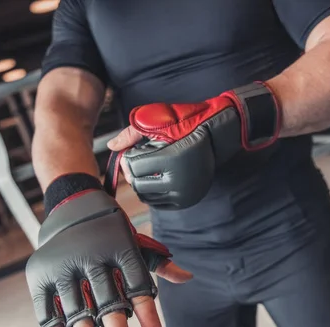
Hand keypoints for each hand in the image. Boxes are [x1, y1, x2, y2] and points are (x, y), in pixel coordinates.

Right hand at [26, 186, 191, 326]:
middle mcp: (92, 256)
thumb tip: (188, 278)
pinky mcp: (40, 272)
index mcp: (120, 248)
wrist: (71, 206)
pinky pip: (46, 304)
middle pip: (108, 301)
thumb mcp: (135, 243)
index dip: (149, 315)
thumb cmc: (110, 234)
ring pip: (76, 307)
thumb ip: (158, 264)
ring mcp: (64, 264)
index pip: (139, 285)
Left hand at [106, 82, 279, 209]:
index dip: (129, 158)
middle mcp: (179, 181)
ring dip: (143, 182)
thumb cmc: (186, 122)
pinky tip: (158, 179)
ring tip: (151, 168)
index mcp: (171, 159)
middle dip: (135, 172)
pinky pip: (159, 204)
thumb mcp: (156, 121)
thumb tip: (111, 147)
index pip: (133, 167)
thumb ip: (131, 134)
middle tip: (141, 160)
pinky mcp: (188, 200)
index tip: (135, 151)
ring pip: (147, 196)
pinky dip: (154, 193)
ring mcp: (184, 193)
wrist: (217, 133)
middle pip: (138, 184)